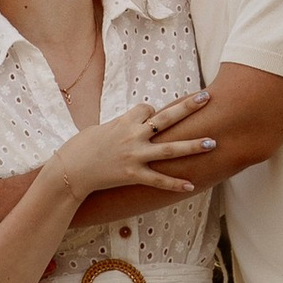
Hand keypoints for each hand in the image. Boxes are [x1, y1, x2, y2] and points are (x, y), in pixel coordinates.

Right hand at [49, 96, 218, 201]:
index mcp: (125, 121)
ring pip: (170, 149)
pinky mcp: (133, 176)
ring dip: (193, 146)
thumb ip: (123, 125)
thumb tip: (136, 125)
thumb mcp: (102, 128)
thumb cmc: (82, 147)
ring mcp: (135, 156)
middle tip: (207, 97)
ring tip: (212, 142)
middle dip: (188, 107)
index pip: (148, 109)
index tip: (149, 118)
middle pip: (167, 118)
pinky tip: (191, 185)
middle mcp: (134, 135)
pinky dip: (175, 183)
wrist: (70, 170)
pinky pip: (159, 180)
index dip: (151, 113)